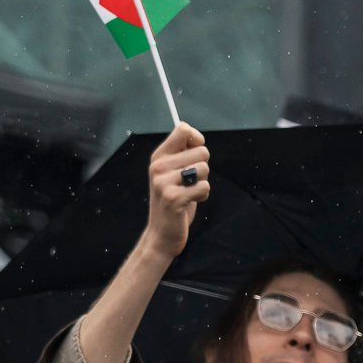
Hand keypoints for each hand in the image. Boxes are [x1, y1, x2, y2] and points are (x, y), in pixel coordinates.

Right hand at [144, 121, 209, 257]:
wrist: (162, 233)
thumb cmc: (175, 200)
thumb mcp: (174, 172)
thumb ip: (183, 154)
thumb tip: (195, 136)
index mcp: (159, 156)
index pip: (183, 129)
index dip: (197, 139)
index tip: (196, 154)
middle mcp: (158, 166)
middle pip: (202, 151)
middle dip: (204, 168)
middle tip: (190, 182)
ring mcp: (163, 182)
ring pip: (204, 168)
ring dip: (203, 183)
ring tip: (189, 193)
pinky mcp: (173, 198)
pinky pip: (204, 187)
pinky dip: (203, 195)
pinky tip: (190, 202)